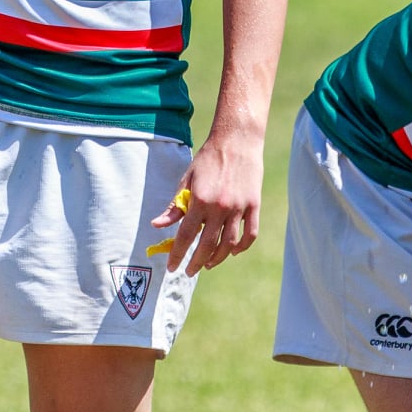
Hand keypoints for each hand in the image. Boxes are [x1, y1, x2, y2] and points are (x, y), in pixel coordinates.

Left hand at [152, 131, 262, 274]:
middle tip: (189, 271)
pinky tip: (232, 251)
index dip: (178, 254)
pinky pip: (250, 234)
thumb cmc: (208, 158)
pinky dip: (242, 247)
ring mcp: (239, 207)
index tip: (172, 267)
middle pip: (208, 245)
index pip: (186, 235)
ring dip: (218, 258)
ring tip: (208, 263)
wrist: (237, 140)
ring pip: (229, 244)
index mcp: (200, 200)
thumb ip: (174, 205)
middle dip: (196, 262)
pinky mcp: (254, 205)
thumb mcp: (186, 179)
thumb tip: (157, 225)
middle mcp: (220, 207)